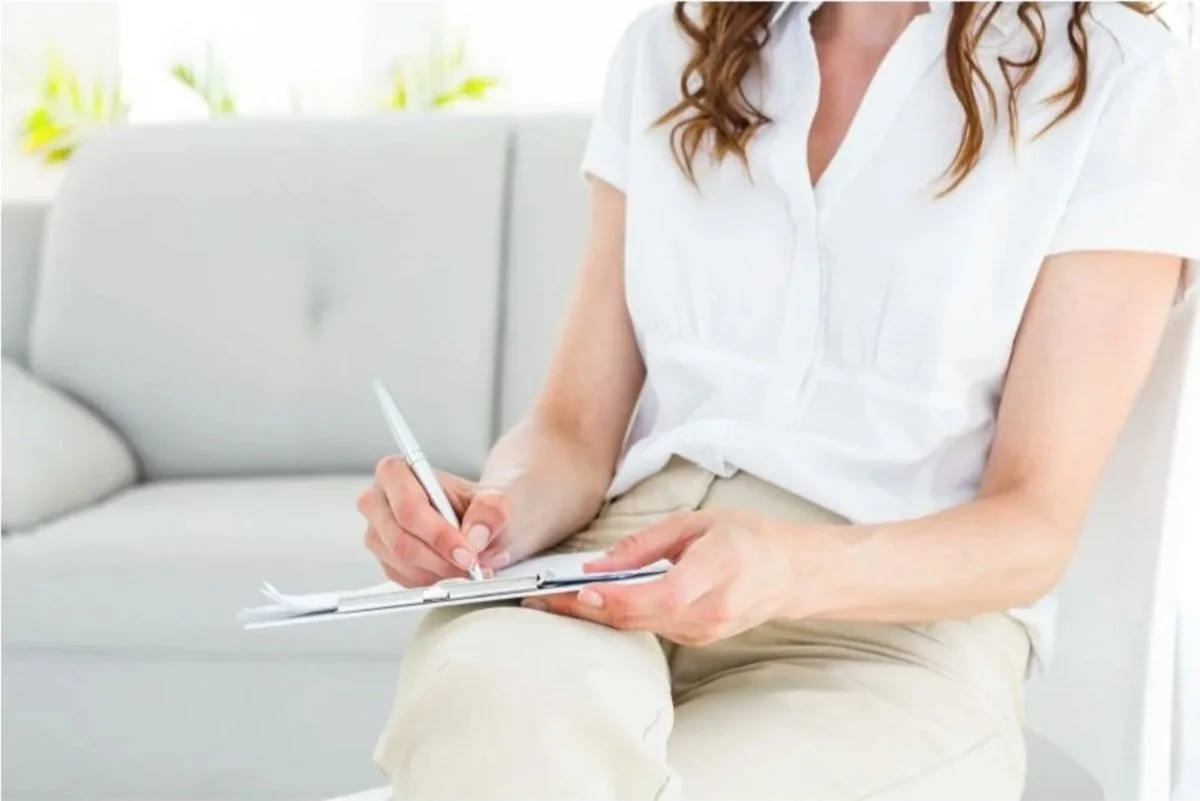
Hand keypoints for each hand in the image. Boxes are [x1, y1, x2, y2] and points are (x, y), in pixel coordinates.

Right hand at [357, 456, 513, 586]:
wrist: (483, 520)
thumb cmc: (481, 504)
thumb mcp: (497, 499)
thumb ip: (490, 511)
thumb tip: (475, 536)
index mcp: (396, 472)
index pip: (408, 507)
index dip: (438, 535)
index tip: (468, 553)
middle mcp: (378, 502)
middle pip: (400, 540)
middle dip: (440, 559)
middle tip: (472, 567)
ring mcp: (378, 533)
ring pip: (402, 564)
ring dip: (440, 573)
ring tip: (471, 569)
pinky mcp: (385, 560)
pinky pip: (404, 580)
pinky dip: (434, 582)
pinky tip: (455, 572)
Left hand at [525, 510, 801, 644]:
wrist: (791, 574)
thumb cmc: (746, 539)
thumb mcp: (696, 523)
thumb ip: (646, 544)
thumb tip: (598, 564)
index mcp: (714, 573)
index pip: (657, 597)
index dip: (614, 599)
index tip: (576, 591)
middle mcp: (709, 612)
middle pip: (637, 619)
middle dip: (585, 612)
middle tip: (540, 601)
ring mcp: (703, 632)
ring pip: (638, 628)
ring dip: (595, 617)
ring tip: (552, 603)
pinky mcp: (696, 640)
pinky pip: (650, 629)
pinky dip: (618, 618)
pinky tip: (591, 607)